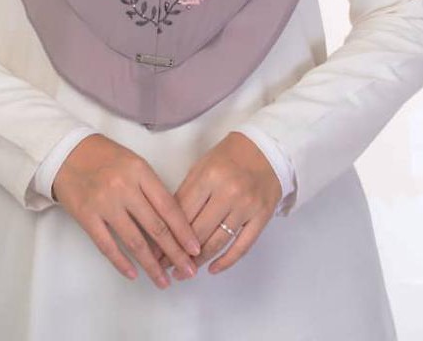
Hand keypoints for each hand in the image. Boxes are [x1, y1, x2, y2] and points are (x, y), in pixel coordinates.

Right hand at [51, 133, 202, 289]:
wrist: (66, 152)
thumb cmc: (104, 156)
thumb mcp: (134, 163)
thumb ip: (151, 188)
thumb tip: (171, 221)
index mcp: (140, 171)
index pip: (168, 206)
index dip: (184, 231)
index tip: (195, 248)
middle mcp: (124, 187)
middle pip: (156, 227)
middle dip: (175, 253)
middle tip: (189, 271)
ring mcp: (105, 203)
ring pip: (134, 241)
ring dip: (151, 265)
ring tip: (164, 281)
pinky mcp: (87, 217)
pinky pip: (108, 246)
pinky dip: (122, 263)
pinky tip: (134, 274)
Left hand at [150, 131, 282, 278]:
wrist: (266, 150)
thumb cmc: (229, 157)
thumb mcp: (202, 166)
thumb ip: (186, 193)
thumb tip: (167, 224)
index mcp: (209, 176)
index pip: (182, 213)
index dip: (166, 235)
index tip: (156, 251)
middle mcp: (228, 192)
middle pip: (198, 231)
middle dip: (179, 253)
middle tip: (166, 266)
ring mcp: (246, 206)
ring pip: (218, 242)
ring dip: (199, 261)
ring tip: (185, 271)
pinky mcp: (261, 217)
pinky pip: (242, 246)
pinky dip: (226, 261)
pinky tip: (212, 269)